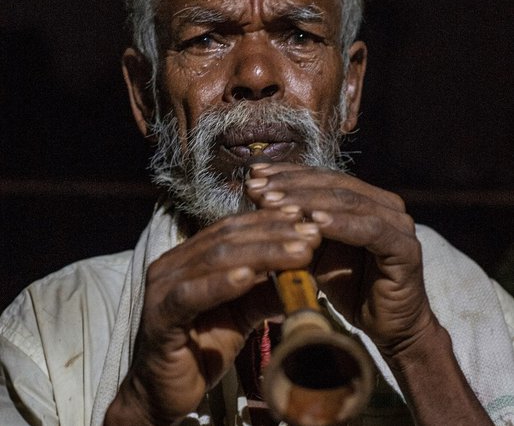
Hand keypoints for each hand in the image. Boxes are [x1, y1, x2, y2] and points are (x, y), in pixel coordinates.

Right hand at [106, 207, 320, 424]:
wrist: (165, 392)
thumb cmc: (204, 348)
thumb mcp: (243, 315)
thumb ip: (267, 292)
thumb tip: (306, 275)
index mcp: (191, 256)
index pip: (232, 227)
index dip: (269, 221)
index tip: (304, 218)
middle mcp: (174, 263)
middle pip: (228, 238)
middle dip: (274, 234)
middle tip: (312, 235)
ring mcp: (163, 286)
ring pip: (215, 259)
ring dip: (262, 254)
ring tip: (298, 253)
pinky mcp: (159, 315)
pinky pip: (191, 295)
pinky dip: (221, 284)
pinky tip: (249, 277)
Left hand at [245, 163, 493, 425]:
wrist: (387, 328)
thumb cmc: (347, 286)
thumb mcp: (313, 251)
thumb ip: (295, 225)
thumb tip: (256, 197)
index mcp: (364, 199)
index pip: (322, 177)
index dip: (287, 173)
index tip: (254, 173)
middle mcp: (384, 204)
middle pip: (333, 184)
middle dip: (292, 184)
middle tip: (257, 187)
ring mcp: (398, 223)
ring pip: (348, 202)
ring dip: (309, 200)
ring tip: (274, 202)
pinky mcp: (406, 247)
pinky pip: (370, 229)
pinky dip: (340, 224)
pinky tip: (313, 221)